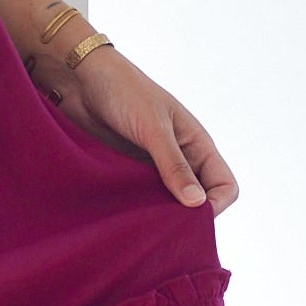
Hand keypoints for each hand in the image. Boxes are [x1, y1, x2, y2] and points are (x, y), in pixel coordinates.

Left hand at [27, 43, 238, 213]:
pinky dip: (138, 209)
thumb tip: (197, 204)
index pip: (224, 185)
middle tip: (162, 227)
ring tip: (142, 224)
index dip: (214, 205)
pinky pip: (141, 198)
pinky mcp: (128, 171)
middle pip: (198, 200)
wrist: (81, 78)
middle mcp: (180, 158)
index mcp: (197, 144)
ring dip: (159, 216)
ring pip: (168, 203)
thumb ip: (174, 165)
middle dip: (186, 217)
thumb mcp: (153, 128)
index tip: (189, 216)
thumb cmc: (123, 91)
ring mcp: (153, 166)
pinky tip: (124, 216)